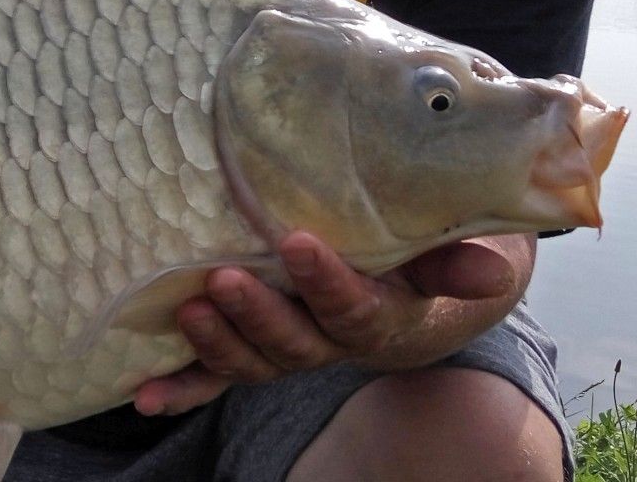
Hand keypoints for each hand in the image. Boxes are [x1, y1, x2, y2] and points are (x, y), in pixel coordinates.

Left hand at [132, 232, 521, 416]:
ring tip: (191, 309)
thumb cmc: (429, 249)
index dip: (327, 285)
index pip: (354, 311)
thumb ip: (457, 262)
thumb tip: (492, 274)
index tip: (299, 241)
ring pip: (254, 362)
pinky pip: (217, 377)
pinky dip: (182, 386)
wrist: (415, 283)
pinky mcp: (258, 347)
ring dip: (218, 344)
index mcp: (381, 317)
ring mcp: (292, 348)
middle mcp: (332, 342)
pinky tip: (144, 394)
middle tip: (225, 277)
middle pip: (294, 344)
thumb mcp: (449, 248)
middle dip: (258, 315)